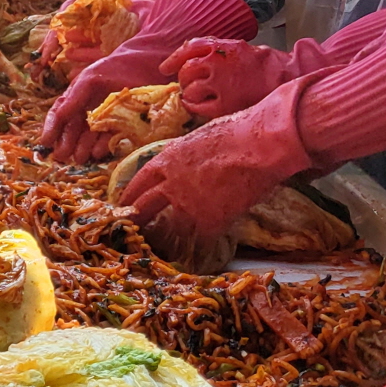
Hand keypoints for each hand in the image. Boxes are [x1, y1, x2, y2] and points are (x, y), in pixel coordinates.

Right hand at [41, 45, 173, 163]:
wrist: (141, 67)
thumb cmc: (111, 70)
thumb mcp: (88, 80)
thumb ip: (73, 98)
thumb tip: (58, 116)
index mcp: (75, 97)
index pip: (58, 115)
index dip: (50, 129)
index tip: (45, 143)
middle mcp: (86, 110)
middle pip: (72, 129)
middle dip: (66, 143)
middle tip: (62, 156)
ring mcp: (102, 119)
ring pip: (88, 137)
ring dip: (82, 148)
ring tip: (79, 158)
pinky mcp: (119, 125)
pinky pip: (107, 138)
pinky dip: (102, 145)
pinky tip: (98, 152)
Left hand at [120, 85, 312, 269]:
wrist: (260, 145)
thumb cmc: (237, 132)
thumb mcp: (200, 138)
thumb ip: (187, 154)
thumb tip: (188, 161)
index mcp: (167, 160)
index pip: (140, 181)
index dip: (131, 194)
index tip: (125, 203)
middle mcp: (171, 184)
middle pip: (145, 206)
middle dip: (136, 219)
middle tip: (132, 230)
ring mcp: (189, 205)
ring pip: (170, 228)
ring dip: (167, 239)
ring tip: (165, 248)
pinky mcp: (211, 221)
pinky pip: (200, 240)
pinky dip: (199, 247)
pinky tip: (197, 254)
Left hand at [164, 38, 298, 118]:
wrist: (290, 81)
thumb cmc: (268, 66)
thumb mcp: (242, 49)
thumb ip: (218, 49)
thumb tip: (191, 55)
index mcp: (224, 47)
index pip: (190, 48)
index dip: (174, 59)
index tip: (165, 68)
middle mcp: (218, 63)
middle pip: (187, 70)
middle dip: (184, 78)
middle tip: (188, 85)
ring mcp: (221, 85)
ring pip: (191, 89)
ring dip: (189, 93)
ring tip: (194, 96)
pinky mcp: (225, 105)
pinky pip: (199, 107)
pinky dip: (194, 107)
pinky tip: (199, 107)